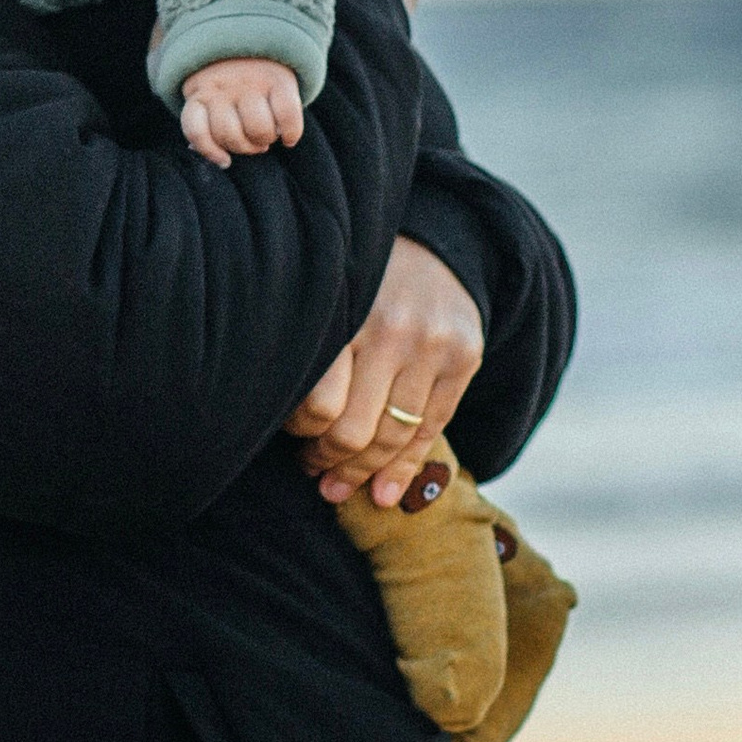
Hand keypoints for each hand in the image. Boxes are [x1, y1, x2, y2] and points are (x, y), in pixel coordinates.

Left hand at [180, 55, 305, 169]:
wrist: (254, 32)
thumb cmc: (227, 78)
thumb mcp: (206, 91)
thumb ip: (203, 120)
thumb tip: (204, 154)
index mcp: (201, 92)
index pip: (197, 130)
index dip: (209, 151)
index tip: (225, 161)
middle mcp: (225, 87)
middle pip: (231, 135)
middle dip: (244, 147)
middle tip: (253, 142)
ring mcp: (252, 83)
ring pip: (258, 129)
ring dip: (265, 140)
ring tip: (267, 136)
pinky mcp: (280, 80)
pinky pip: (287, 116)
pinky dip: (291, 133)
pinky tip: (289, 139)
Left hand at [285, 234, 483, 505]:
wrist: (433, 247)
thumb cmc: (359, 286)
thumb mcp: (326, 305)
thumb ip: (309, 355)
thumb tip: (277, 430)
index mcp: (342, 315)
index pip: (317, 406)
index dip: (300, 432)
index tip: (290, 436)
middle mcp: (389, 329)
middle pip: (354, 430)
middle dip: (327, 461)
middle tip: (311, 471)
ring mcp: (431, 344)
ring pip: (393, 436)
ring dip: (361, 472)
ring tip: (337, 486)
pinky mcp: (464, 357)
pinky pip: (432, 429)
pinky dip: (404, 469)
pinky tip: (383, 494)